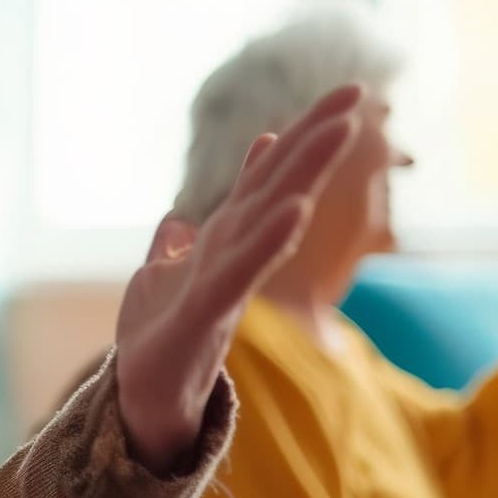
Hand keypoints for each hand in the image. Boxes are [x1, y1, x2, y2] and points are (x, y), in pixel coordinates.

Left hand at [114, 84, 361, 467]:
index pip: (266, 179)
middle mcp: (232, 254)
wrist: (140, 403)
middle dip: (316, 140)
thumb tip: (179, 217)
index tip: (343, 94)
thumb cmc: (156, 342)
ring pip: (269, 220)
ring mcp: (223, 282)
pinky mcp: (205, 314)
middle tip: (357, 93)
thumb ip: (176, 246)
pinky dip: (266, 241)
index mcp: (223, 240)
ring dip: (302, 176)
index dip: (299, 135)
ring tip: (337, 133)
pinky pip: (239, 271)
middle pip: (279, 187)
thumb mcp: (162, 278)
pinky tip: (293, 211)